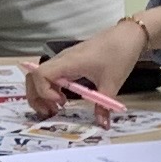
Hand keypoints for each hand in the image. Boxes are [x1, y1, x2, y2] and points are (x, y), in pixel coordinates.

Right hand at [24, 17, 151, 116]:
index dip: (44, 92)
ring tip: (54, 109)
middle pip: (33, 76)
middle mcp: (61, 60)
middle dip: (36, 97)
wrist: (128, 35)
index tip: (62, 103)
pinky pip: (50, 75)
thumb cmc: (119, 54)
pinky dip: (49, 88)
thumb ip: (104, 106)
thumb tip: (102, 126)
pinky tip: (63, 98)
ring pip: (39, 75)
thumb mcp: (112, 83)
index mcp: (69, 62)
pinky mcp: (68, 61)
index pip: (40, 74)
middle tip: (49, 113)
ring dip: (40, 93)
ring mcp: (63, 60)